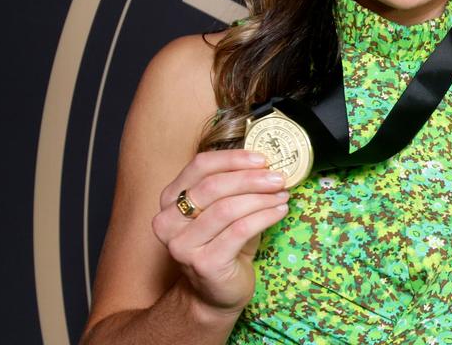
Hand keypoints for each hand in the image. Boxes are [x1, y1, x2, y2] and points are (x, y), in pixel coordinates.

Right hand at [151, 150, 289, 317]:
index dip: (233, 159)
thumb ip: (235, 185)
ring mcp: (183, 244)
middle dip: (251, 179)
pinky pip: (239, 231)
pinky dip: (264, 217)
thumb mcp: (225, 209)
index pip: (200, 166)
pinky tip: (279, 212)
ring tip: (282, 195)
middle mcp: (168, 221)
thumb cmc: (224, 244)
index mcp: (170, 199)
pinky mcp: (203, 263)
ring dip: (261, 199)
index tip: (263, 159)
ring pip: (227, 209)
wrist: (216, 292)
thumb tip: (268, 163)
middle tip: (279, 178)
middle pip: (213, 186)